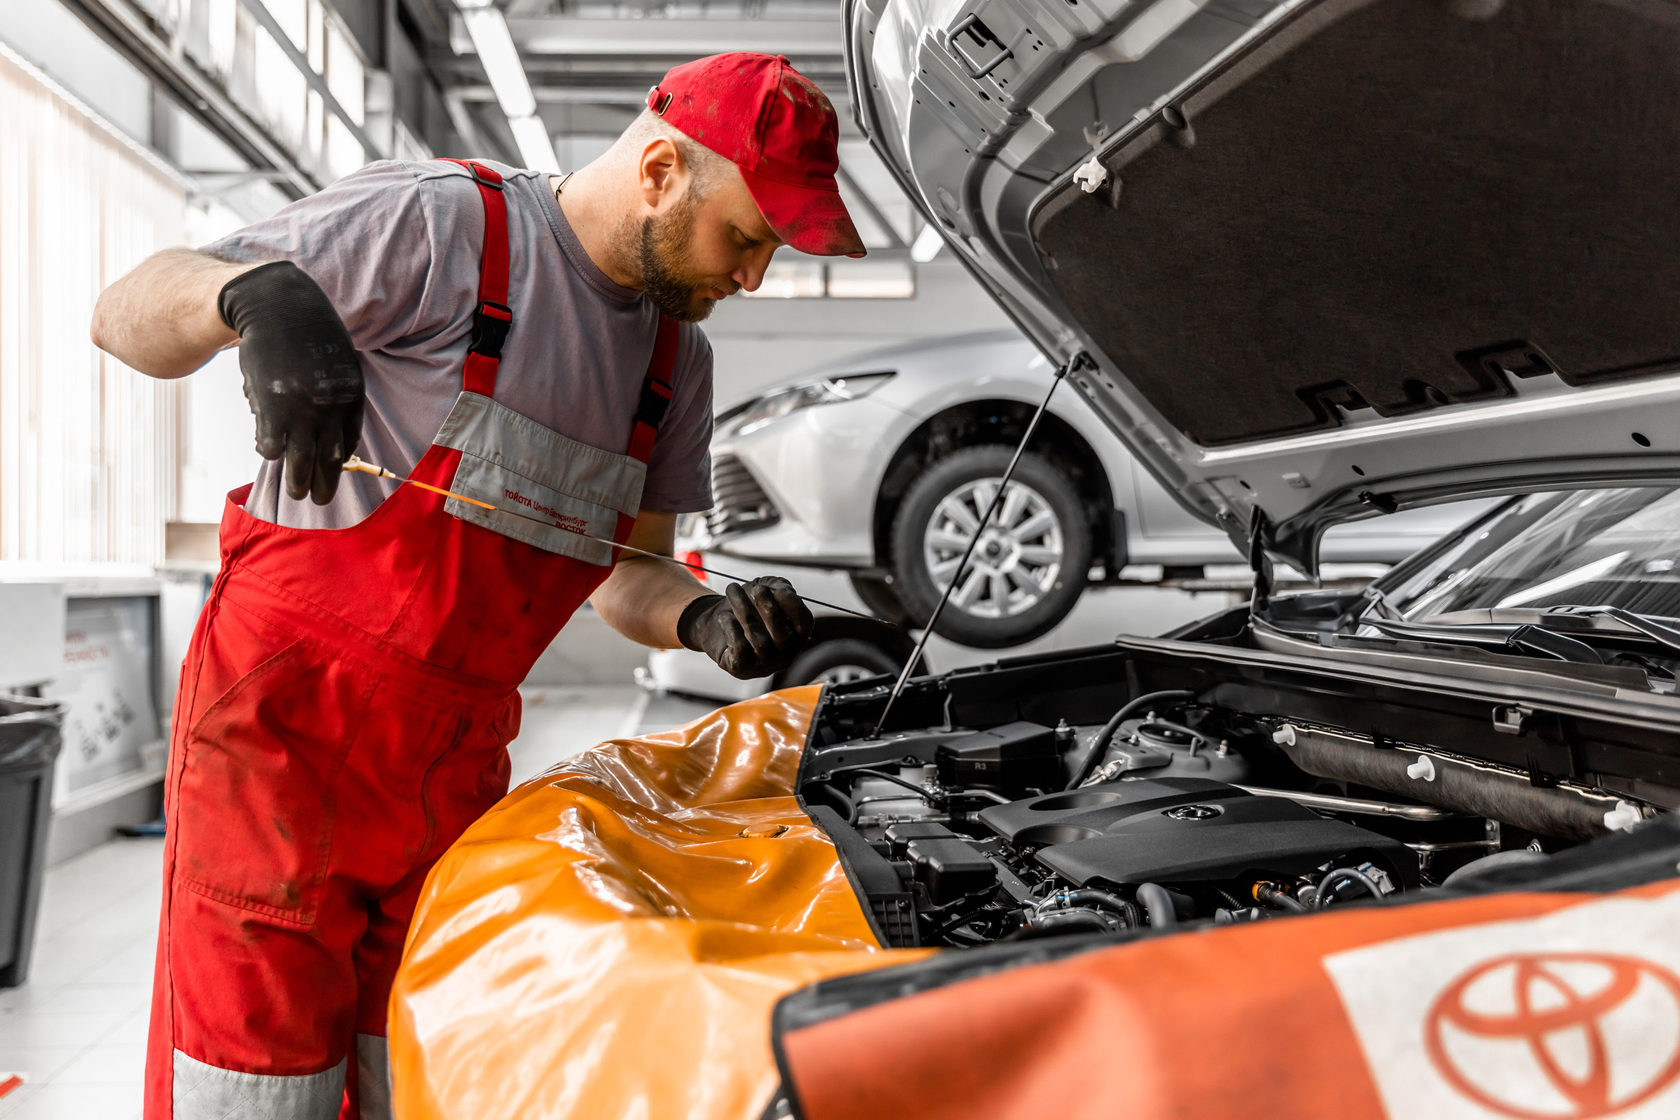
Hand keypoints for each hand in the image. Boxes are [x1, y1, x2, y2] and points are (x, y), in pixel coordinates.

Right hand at [218, 261, 363, 503]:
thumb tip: (323, 425)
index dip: (340, 460)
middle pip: (329, 458)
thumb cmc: (308, 331)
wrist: (279, 306)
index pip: (349, 440)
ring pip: (301, 460)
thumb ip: (332, 392)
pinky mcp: (272, 409)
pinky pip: (271, 445)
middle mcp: (330, 408)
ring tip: (297, 494)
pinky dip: (270, 452)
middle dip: (324, 483)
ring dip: (298, 481)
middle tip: (318, 500)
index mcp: (351, 395)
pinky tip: (269, 453)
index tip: (334, 471)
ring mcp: (301, 411)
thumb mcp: (335, 361)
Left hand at [676, 577, 814, 678]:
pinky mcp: (742, 669)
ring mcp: (764, 664)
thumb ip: (780, 586)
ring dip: (745, 611)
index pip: (804, 624)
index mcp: (797, 635)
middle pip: (783, 635)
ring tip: (733, 591)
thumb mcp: (767, 588)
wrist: (715, 622)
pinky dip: (731, 628)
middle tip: (755, 589)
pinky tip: (724, 616)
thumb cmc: (749, 604)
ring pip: (759, 641)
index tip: (777, 590)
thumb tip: (784, 592)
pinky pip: (740, 649)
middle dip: (769, 608)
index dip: (793, 606)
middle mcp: (785, 654)